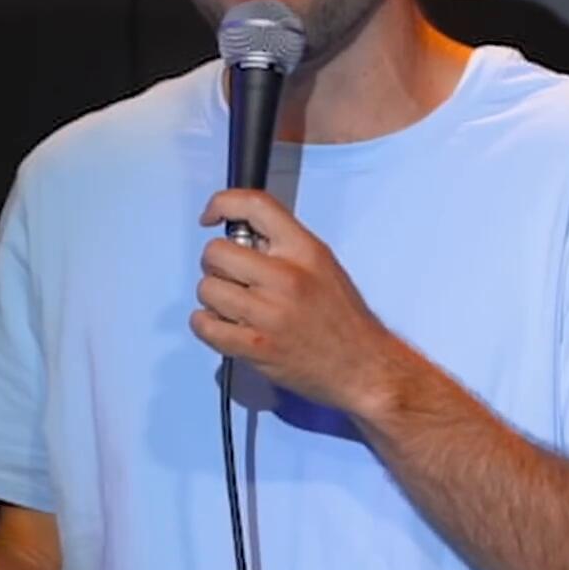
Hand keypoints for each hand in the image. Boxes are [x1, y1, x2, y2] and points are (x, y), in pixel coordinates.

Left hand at [192, 190, 417, 415]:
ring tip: (233, 306)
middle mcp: (286, 277)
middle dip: (215, 264)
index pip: (255, 206)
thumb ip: (284, 247)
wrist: (363, 366)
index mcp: (304, 250)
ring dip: (213, 297)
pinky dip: (206, 324)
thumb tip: (240, 235)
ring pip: (207, 289)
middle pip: (216, 252)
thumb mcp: (323, 265)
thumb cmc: (343, 319)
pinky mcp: (256, 346)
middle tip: (230, 276)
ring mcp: (269, 313)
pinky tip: (223, 325)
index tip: (211, 216)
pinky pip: (205, 326)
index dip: (222, 203)